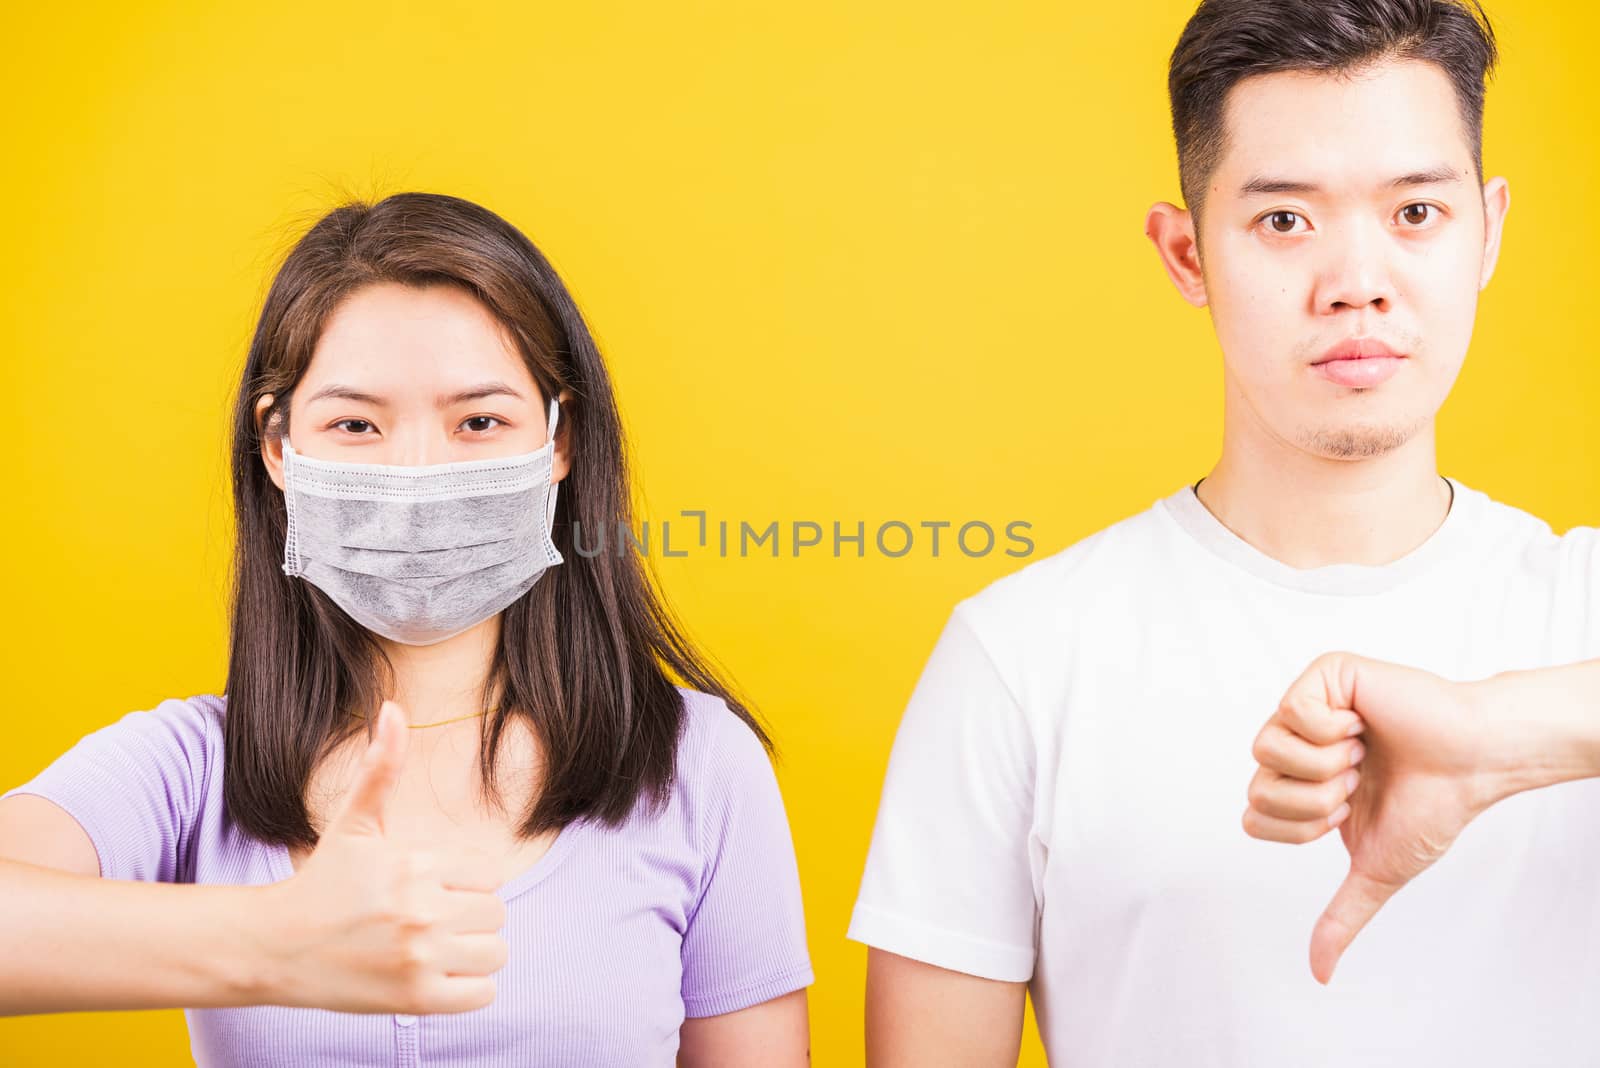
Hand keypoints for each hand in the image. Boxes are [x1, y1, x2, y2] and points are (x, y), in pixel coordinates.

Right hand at [255, 701, 510, 1013]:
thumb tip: (393, 708)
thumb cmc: (322, 882)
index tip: (434, 889)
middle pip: (496, 914)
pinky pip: (482, 995)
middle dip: (471, 917)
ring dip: (474, 953)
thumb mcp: (353, 822)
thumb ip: (383, 767)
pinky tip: (437, 974)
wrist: (275, 947)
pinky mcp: (415, 998)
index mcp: (415, 865)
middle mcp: (421, 911)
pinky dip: (468, 989)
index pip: (490, 876)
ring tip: (436, 947)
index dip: (466, 883)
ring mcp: (419, 957)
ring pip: (496, 953)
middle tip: (433, 920)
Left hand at [1243, 652, 1499, 984]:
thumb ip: (1342, 916)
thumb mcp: (1376, 870)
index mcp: (1298, 784)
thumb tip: (1320, 972)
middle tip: (1358, 782)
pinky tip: (1362, 725)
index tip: (1349, 812)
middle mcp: (1294, 745)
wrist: (1473, 764)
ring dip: (1325, 765)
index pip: (1252, 817)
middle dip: (1317, 800)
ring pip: (1266, 748)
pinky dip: (1332, 729)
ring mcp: (1306, 708)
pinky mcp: (1324, 675)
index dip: (1302, 827)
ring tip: (1361, 755)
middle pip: (1256, 787)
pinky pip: (1293, 709)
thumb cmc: (1432, 807)